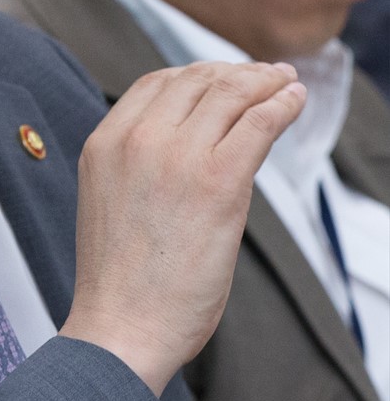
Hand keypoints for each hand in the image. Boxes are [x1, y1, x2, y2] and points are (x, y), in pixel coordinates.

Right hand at [59, 60, 305, 393]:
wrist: (121, 328)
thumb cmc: (120, 281)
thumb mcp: (111, 199)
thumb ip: (139, 163)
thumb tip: (191, 143)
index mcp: (105, 142)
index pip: (157, 83)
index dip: (198, 73)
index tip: (225, 77)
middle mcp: (137, 138)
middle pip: (197, 80)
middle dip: (237, 72)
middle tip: (267, 75)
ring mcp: (177, 156)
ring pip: (231, 93)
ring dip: (266, 82)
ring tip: (287, 83)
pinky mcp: (218, 181)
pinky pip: (259, 123)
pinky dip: (282, 105)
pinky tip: (295, 101)